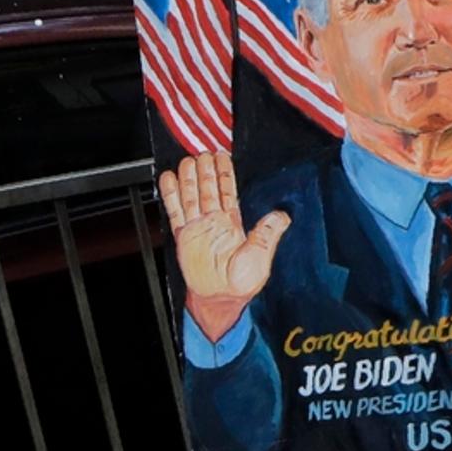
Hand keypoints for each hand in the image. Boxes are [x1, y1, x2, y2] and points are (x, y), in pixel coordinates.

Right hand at [157, 152, 288, 343]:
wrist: (221, 298)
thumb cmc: (241, 283)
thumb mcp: (261, 257)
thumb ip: (268, 234)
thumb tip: (282, 216)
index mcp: (232, 224)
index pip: (227, 192)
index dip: (224, 174)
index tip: (222, 156)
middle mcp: (214, 222)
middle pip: (207, 189)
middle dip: (206, 170)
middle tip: (204, 152)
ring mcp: (197, 227)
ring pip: (191, 195)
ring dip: (189, 178)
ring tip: (188, 160)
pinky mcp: (183, 236)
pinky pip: (175, 211)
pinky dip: (171, 195)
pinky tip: (169, 178)